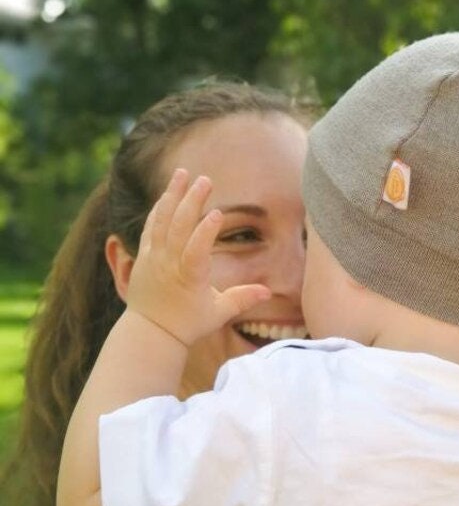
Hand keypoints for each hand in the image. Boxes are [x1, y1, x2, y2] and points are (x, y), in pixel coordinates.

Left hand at [126, 168, 270, 346]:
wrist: (149, 332)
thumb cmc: (187, 324)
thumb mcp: (218, 313)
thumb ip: (242, 298)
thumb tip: (268, 292)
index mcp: (189, 278)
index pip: (197, 251)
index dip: (206, 232)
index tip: (217, 213)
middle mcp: (169, 264)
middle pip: (178, 227)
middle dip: (192, 201)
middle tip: (205, 179)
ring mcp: (154, 258)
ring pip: (161, 221)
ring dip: (172, 195)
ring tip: (182, 172)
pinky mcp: (144, 256)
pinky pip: (151, 226)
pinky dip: (160, 208)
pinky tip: (168, 193)